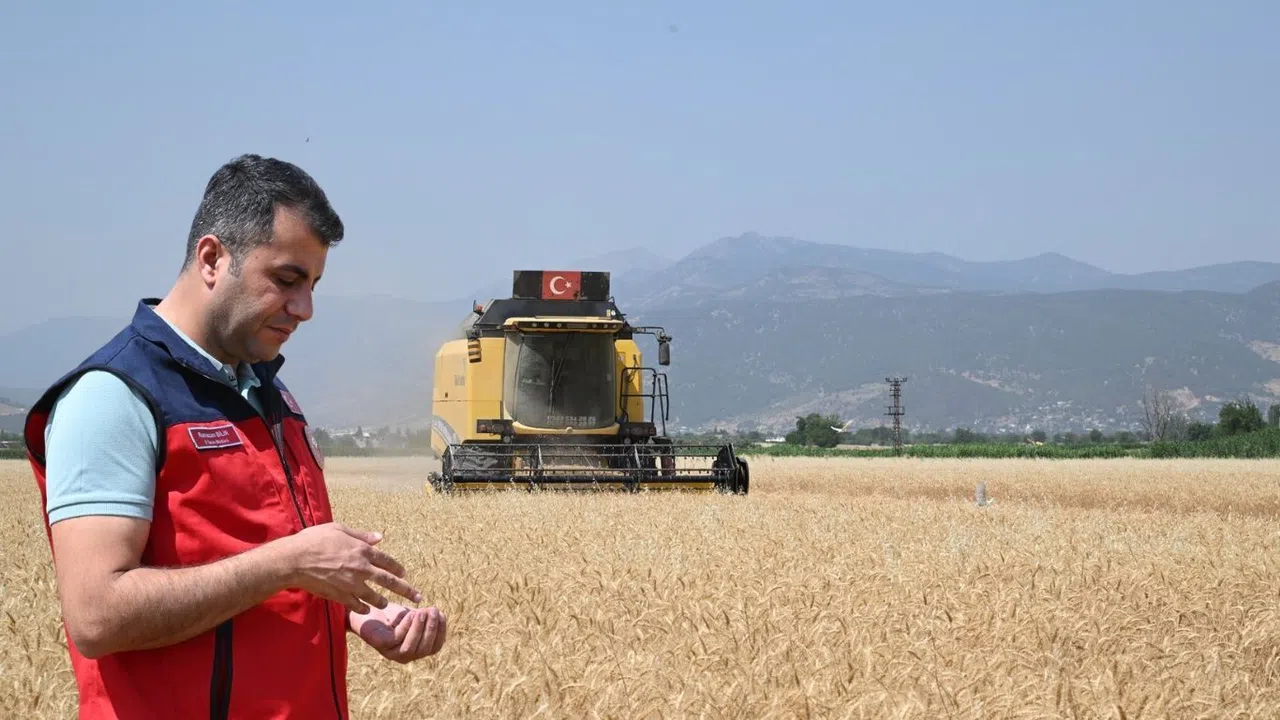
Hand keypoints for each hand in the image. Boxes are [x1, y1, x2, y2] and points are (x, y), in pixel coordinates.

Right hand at [279, 522, 421, 613]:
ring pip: (374, 597)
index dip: (398, 568)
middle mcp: (361, 568)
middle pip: (389, 581)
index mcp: (362, 550)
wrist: (294, 560)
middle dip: (405, 590)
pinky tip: (366, 610)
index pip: (387, 561)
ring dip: (382, 601)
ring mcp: (351, 584)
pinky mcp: (340, 596)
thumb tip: (380, 537)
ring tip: (387, 604)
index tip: (404, 573)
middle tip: (417, 597)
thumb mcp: (340, 529)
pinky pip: (357, 606)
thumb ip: (361, 535)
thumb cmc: (315, 540)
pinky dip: (363, 608)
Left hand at [350, 602, 446, 662]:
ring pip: (410, 648)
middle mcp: (404, 655)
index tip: (442, 614)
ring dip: (419, 629)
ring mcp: (391, 652)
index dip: (441, 632)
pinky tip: (409, 614)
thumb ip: (424, 619)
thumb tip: (439, 614)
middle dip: (431, 629)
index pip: (434, 647)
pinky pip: (396, 639)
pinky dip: (405, 627)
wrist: (364, 612)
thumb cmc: (389, 615)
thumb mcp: (411, 617)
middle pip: (424, 649)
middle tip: (433, 611)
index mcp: (415, 649)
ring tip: (422, 612)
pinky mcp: (379, 645)